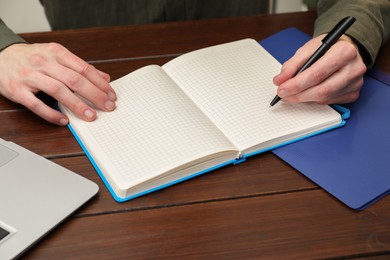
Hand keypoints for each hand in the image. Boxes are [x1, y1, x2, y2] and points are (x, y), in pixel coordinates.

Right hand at [0, 42, 116, 124]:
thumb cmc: (31, 58)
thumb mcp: (56, 56)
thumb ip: (80, 67)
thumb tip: (105, 78)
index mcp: (56, 52)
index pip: (84, 68)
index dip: (100, 83)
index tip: (111, 95)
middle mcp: (44, 62)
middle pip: (74, 80)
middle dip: (95, 95)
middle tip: (108, 106)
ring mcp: (29, 76)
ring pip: (58, 91)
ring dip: (77, 105)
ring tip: (91, 115)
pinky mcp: (17, 90)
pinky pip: (36, 105)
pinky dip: (51, 114)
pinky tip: (64, 121)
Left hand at [273, 34, 366, 104]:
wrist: (346, 48)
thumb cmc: (328, 48)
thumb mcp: (308, 48)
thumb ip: (292, 64)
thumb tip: (279, 80)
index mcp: (344, 52)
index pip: (317, 74)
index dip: (296, 84)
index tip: (281, 89)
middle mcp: (354, 68)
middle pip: (322, 90)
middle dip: (298, 94)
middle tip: (283, 94)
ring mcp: (355, 83)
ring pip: (325, 98)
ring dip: (304, 98)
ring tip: (292, 94)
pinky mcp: (354, 93)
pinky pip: (329, 102)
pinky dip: (315, 100)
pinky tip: (307, 93)